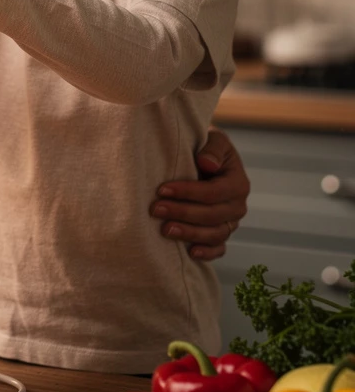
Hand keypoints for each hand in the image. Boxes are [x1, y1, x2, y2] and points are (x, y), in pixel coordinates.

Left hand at [152, 128, 249, 260]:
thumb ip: (212, 148)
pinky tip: (190, 253)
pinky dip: (207, 253)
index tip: (162, 189)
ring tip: (164, 230)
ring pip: (214, 234)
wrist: (202, 160)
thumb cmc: (204, 147)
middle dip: (182, 213)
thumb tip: (207, 164)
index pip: (214, 192)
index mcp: (237, 183)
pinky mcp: (220, 234)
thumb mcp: (213, 139)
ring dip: (190, 234)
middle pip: (212, 215)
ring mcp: (230, 222)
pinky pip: (218, 249)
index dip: (188, 192)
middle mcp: (237, 205)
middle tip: (155, 210)